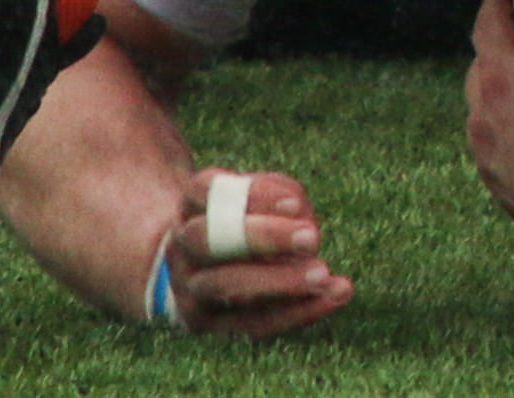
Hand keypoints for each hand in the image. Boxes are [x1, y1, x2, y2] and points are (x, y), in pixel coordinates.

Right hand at [151, 168, 348, 339]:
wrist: (202, 270)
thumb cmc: (246, 220)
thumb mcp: (260, 196)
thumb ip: (278, 194)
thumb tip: (295, 211)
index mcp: (191, 204)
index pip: (209, 190)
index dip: (253, 195)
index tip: (296, 203)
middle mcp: (180, 246)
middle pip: (210, 239)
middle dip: (263, 237)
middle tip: (313, 238)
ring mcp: (188, 287)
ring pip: (226, 285)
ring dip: (280, 281)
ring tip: (324, 275)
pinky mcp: (208, 324)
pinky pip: (252, 322)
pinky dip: (297, 311)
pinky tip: (333, 296)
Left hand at [465, 0, 513, 256]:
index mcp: (500, 80)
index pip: (487, 23)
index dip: (501, 0)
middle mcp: (482, 122)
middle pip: (483, 69)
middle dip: (505, 47)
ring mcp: (491, 164)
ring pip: (488, 115)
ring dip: (508, 96)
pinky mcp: (506, 197)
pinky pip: (501, 154)